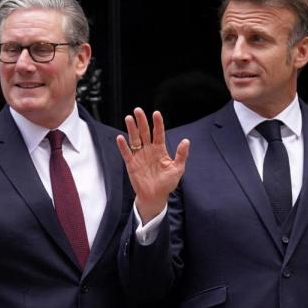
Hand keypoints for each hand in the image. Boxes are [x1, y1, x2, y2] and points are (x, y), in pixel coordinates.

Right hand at [115, 108, 189, 223]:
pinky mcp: (131, 164)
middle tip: (138, 110)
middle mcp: (148, 150)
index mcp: (160, 150)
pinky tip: (121, 137)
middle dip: (141, 121)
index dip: (157, 123)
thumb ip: (181, 155)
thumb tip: (186, 141)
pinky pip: (126, 153)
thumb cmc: (167, 183)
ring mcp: (139, 156)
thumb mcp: (177, 169)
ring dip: (131, 129)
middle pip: (144, 132)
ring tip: (128, 118)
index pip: (158, 133)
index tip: (156, 113)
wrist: (155, 197)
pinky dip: (123, 146)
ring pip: (134, 139)